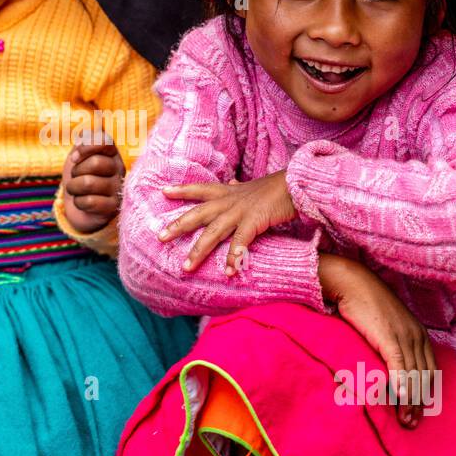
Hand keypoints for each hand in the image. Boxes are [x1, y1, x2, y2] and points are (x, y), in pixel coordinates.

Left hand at [61, 127, 124, 233]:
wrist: (81, 208)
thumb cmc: (80, 178)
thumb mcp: (79, 156)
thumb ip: (85, 140)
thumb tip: (94, 125)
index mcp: (112, 154)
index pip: (104, 141)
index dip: (86, 147)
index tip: (75, 157)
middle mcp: (119, 169)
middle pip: (96, 163)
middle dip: (76, 171)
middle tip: (75, 177)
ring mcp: (118, 189)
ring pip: (88, 183)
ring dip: (73, 188)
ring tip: (76, 190)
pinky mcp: (113, 207)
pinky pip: (90, 202)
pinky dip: (79, 203)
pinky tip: (82, 203)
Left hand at [157, 170, 298, 275]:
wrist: (296, 182)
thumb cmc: (275, 188)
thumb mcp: (252, 187)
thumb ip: (238, 188)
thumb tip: (232, 182)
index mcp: (228, 192)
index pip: (200, 189)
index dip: (182, 190)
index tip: (163, 191)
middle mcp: (229, 201)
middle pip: (198, 214)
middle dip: (178, 226)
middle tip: (160, 237)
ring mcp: (240, 211)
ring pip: (213, 232)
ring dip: (199, 251)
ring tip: (186, 267)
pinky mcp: (254, 221)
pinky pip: (240, 242)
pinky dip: (234, 257)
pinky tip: (229, 272)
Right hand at [319, 253, 437, 428]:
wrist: (353, 282)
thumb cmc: (365, 304)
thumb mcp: (385, 326)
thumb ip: (391, 345)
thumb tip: (386, 368)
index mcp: (419, 334)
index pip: (429, 369)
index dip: (426, 392)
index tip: (419, 412)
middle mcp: (417, 336)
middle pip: (424, 375)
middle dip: (420, 402)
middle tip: (412, 423)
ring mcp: (404, 335)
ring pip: (413, 374)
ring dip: (410, 400)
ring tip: (405, 420)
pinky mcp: (389, 335)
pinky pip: (399, 364)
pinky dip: (400, 383)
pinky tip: (398, 397)